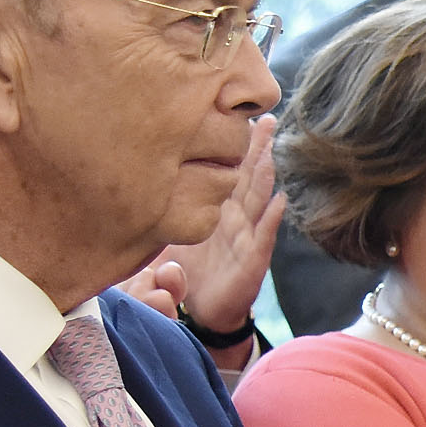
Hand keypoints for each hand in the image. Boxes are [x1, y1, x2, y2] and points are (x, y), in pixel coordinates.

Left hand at [122, 115, 283, 359]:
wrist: (202, 315)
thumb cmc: (185, 275)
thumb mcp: (162, 239)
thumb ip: (158, 213)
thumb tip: (144, 205)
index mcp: (213, 208)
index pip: (225, 168)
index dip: (232, 142)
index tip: (233, 111)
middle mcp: (232, 218)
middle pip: (247, 175)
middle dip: (258, 146)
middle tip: (266, 116)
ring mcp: (244, 238)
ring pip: (258, 199)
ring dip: (267, 173)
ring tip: (274, 148)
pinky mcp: (252, 262)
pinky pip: (264, 237)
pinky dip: (273, 220)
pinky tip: (281, 201)